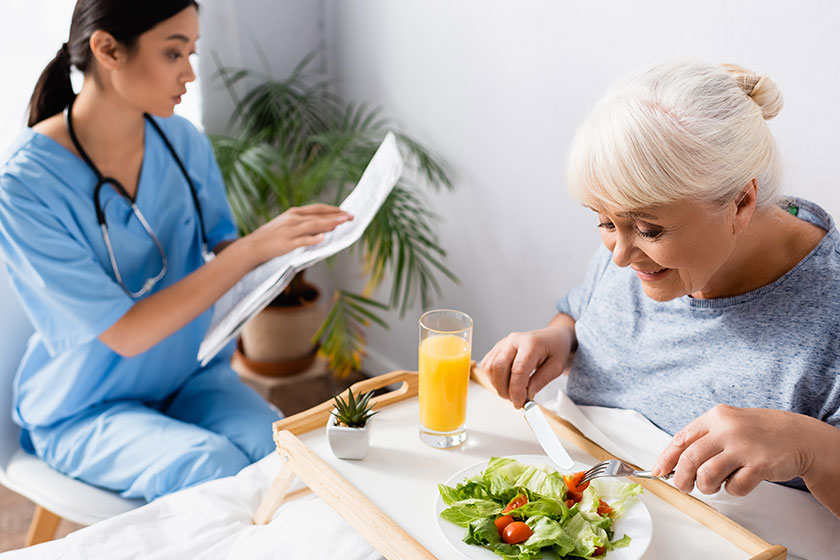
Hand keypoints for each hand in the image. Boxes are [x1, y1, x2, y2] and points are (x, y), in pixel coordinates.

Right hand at [245, 204, 351, 264]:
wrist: (253, 246)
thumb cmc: (271, 236)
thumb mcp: (286, 224)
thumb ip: (303, 224)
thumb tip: (323, 228)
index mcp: (294, 213)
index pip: (317, 209)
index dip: (332, 209)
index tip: (344, 211)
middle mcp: (293, 219)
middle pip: (319, 215)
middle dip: (336, 215)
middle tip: (351, 216)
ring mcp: (291, 231)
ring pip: (314, 225)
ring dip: (330, 223)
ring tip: (343, 223)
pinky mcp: (288, 243)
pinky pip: (303, 240)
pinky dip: (313, 238)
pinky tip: (323, 237)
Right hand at [479, 323, 573, 407]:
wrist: (551, 337)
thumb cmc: (555, 349)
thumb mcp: (557, 367)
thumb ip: (541, 380)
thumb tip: (527, 394)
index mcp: (531, 343)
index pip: (518, 369)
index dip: (516, 390)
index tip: (520, 403)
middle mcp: (514, 341)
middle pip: (499, 367)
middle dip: (505, 389)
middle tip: (516, 401)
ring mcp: (503, 343)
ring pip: (490, 367)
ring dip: (498, 385)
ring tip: (512, 393)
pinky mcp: (497, 348)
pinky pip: (487, 365)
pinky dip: (493, 379)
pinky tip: (505, 384)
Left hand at [653, 405, 812, 496]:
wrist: (799, 435)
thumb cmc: (758, 432)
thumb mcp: (728, 424)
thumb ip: (703, 439)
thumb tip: (673, 462)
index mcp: (715, 417)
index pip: (681, 439)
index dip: (666, 458)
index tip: (659, 472)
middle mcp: (727, 429)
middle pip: (689, 459)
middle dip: (682, 479)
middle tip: (685, 487)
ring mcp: (744, 446)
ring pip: (707, 475)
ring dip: (706, 487)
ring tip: (714, 485)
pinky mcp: (760, 464)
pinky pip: (734, 487)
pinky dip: (733, 490)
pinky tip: (739, 481)